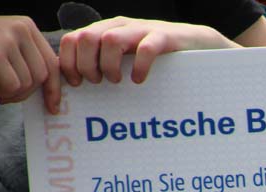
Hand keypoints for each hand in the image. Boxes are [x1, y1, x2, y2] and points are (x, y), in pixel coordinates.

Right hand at [0, 16, 60, 111]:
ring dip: (10, 93)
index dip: (54, 88)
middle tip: (6, 95)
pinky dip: (1, 92)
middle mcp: (20, 29)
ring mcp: (8, 40)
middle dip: (26, 93)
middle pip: (42, 76)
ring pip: (28, 83)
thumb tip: (53, 89)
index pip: (52, 62)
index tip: (53, 106)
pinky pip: (13, 86)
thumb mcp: (5, 46)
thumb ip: (27, 59)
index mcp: (26, 26)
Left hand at [59, 17, 236, 86]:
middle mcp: (118, 26)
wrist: (197, 42)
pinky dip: (139, 67)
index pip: (71, 40)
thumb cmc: (157, 58)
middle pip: (85, 39)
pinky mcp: (164, 37)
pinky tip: (140, 79)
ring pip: (110, 40)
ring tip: (119, 81)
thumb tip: (78, 90)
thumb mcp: (126, 57)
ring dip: (108, 65)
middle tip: (100, 82)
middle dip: (87, 65)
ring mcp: (141, 29)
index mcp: (104, 31)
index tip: (77, 84)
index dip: (68, 64)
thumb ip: (104, 62)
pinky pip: (146, 49)